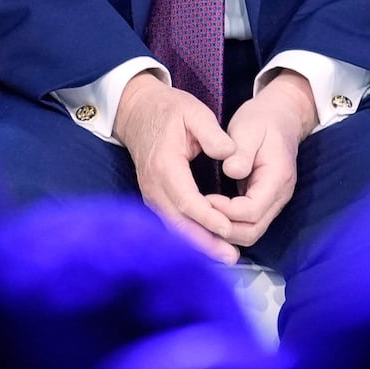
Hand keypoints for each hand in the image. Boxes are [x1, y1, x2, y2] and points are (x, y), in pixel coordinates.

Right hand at [114, 73, 252, 262]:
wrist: (138, 111)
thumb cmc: (169, 111)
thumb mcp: (194, 112)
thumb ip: (213, 133)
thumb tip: (230, 155)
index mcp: (165, 166)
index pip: (186, 200)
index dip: (207, 218)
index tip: (228, 228)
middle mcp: (154, 186)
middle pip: (178, 223)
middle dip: (205, 243)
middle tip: (231, 257)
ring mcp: (151, 194)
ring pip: (174, 228)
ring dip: (198, 245)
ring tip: (225, 257)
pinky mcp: (154, 198)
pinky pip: (171, 222)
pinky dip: (189, 238)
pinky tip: (209, 246)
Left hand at [213, 72, 318, 244]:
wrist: (280, 117)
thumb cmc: (262, 121)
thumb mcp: (249, 128)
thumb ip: (241, 152)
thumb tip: (231, 171)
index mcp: (277, 178)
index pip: (252, 211)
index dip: (226, 211)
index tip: (204, 199)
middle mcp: (279, 196)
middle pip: (252, 231)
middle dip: (223, 228)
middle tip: (198, 213)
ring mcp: (273, 202)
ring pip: (249, 233)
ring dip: (224, 230)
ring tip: (201, 216)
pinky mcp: (263, 203)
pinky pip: (246, 225)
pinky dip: (227, 225)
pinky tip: (209, 214)